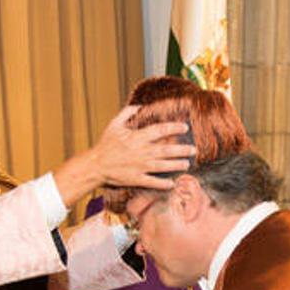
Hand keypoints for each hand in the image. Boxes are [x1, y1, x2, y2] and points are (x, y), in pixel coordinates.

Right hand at [54, 106, 196, 205]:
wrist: (96, 165)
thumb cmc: (105, 145)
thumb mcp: (114, 125)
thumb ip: (127, 113)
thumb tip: (139, 105)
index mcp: (137, 138)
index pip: (160, 131)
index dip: (174, 128)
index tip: (184, 127)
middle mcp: (142, 152)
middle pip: (166, 150)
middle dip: (182, 150)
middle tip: (193, 149)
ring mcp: (140, 167)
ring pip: (163, 166)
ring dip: (177, 165)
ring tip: (187, 164)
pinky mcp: (137, 179)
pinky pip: (153, 182)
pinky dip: (163, 183)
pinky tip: (172, 183)